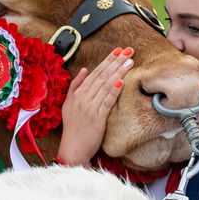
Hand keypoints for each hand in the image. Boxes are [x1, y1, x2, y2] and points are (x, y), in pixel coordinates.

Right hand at [57, 47, 133, 166]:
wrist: (73, 149)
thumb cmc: (73, 128)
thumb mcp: (68, 104)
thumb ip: (75, 86)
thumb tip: (85, 70)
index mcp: (77, 93)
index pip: (95, 72)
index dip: (107, 60)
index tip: (118, 51)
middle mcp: (83, 98)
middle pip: (102, 76)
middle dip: (116, 61)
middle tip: (128, 50)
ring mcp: (89, 108)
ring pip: (106, 86)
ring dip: (119, 72)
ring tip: (130, 62)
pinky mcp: (97, 119)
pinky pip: (107, 102)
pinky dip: (114, 91)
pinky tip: (121, 82)